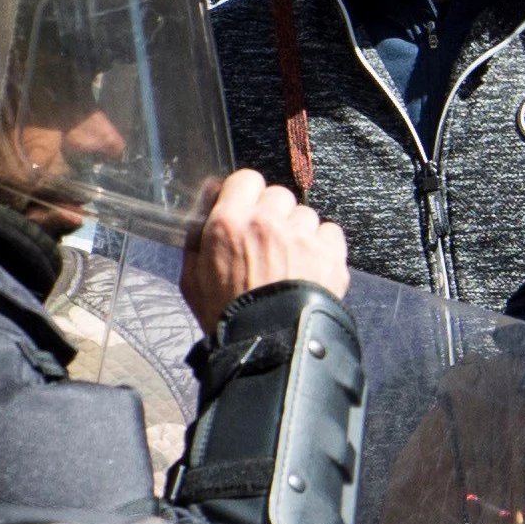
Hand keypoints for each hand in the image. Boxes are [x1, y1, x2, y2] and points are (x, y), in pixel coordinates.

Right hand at [176, 170, 349, 329]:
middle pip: (278, 195)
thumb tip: (209, 204)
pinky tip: (310, 264)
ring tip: (289, 259)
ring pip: (305, 214)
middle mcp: (267, 222)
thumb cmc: (226, 315)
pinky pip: (330, 232)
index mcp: (229, 223)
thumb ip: (199, 236)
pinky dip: (322, 244)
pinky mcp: (330, 253)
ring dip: (298, 231)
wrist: (267, 344)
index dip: (247, 193)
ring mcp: (303, 236)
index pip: (246, 179)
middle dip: (272, 213)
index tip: (246, 208)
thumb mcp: (193, 276)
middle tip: (266, 240)